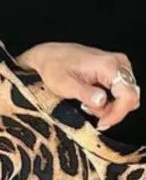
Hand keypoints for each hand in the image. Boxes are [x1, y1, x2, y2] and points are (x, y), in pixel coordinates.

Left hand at [20, 41, 139, 130]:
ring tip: (87, 103)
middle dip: (112, 111)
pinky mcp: (115, 70)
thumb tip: (102, 102)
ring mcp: (118, 66)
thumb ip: (85, 93)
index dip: (117, 114)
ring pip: (126, 96)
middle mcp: (118, 63)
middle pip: (130, 97)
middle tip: (90, 111)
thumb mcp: (64, 84)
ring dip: (108, 106)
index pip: (128, 95)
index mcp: (108, 65)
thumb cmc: (54, 67)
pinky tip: (91, 98)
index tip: (102, 123)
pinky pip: (120, 92)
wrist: (49, 55)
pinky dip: (107, 101)